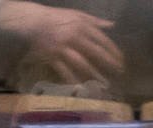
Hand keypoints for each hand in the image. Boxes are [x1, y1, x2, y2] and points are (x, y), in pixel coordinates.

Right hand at [0, 1, 124, 84]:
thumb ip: (94, 21)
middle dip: (108, 63)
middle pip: (95, 52)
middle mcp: (75, 36)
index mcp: (82, 25)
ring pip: (81, 63)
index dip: (113, 50)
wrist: (31, 21)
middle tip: (118, 73)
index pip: (102, 39)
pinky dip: (71, 79)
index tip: (121, 59)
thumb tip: (111, 25)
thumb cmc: (54, 18)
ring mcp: (62, 47)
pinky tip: (78, 86)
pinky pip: (63, 70)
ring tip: (101, 83)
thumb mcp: (76, 15)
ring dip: (92, 74)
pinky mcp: (51, 56)